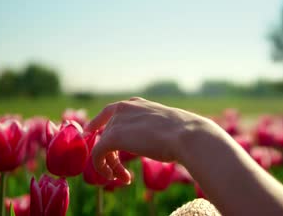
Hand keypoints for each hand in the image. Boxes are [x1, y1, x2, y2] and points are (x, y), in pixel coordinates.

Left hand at [86, 97, 211, 183]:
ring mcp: (116, 122)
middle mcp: (123, 108)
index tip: (95, 133)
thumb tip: (161, 137)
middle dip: (111, 154)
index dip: (100, 123)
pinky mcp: (112, 137)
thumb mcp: (165, 125)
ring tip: (125, 178)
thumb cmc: (184, 133)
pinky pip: (98, 154)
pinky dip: (103, 168)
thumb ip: (154, 128)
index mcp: (136, 104)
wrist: (186, 135)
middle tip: (120, 172)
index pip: (111, 111)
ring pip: (103, 146)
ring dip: (112, 165)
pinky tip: (118, 177)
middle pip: (107, 132)